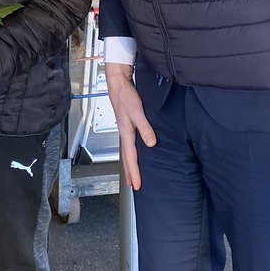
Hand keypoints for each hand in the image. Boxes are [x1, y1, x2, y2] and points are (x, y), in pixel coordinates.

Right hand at [104, 62, 155, 189]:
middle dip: (130, 173)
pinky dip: (132, 154)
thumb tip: (151, 143)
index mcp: (126, 133)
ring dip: (130, 165)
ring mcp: (125, 130)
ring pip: (127, 152)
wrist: (118, 84)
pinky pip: (129, 145)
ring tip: (133, 175)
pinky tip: (136, 153)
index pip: (130, 158)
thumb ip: (145, 127)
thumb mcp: (137, 111)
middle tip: (134, 186)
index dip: (134, 172)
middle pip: (127, 158)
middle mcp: (124, 134)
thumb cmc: (126, 96)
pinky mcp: (128, 125)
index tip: (136, 186)